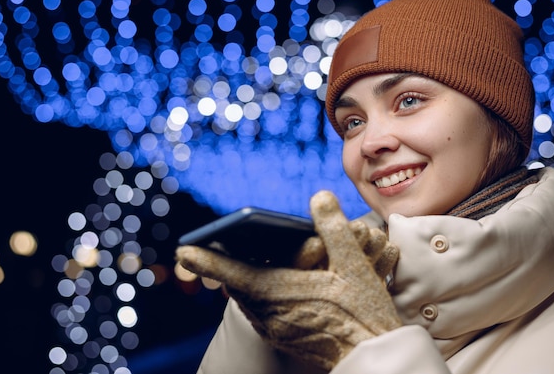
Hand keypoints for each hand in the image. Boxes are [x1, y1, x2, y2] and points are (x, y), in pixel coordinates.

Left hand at [177, 191, 401, 369]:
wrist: (371, 360)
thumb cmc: (363, 315)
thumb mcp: (355, 266)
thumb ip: (334, 230)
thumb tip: (319, 197)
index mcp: (279, 293)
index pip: (233, 271)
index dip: (207, 259)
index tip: (182, 249)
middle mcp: (268, 314)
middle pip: (236, 284)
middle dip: (225, 265)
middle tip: (213, 248)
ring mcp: (274, 329)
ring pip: (246, 298)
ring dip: (241, 278)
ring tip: (237, 261)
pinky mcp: (282, 337)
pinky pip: (258, 310)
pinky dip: (256, 292)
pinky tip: (268, 284)